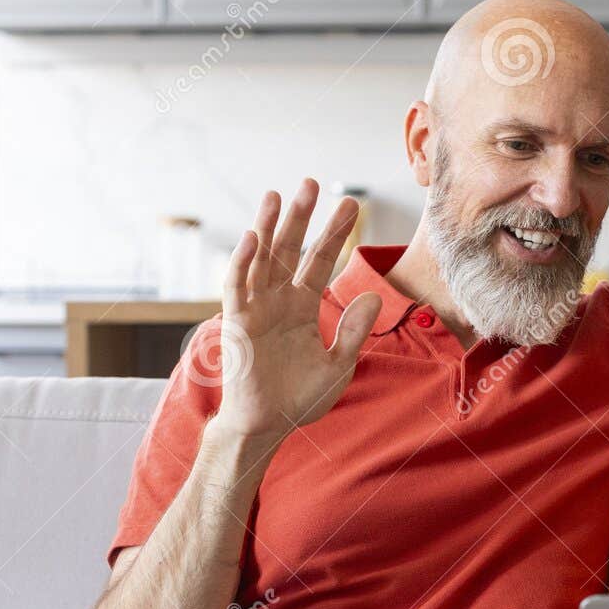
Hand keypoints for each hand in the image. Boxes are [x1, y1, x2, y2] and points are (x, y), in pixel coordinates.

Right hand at [211, 178, 381, 443]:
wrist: (269, 426)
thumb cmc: (300, 400)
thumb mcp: (338, 365)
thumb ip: (353, 331)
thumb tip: (370, 295)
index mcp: (303, 307)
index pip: (319, 261)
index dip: (333, 233)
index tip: (350, 205)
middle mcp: (278, 300)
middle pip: (291, 250)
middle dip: (302, 218)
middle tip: (313, 183)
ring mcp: (256, 308)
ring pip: (262, 259)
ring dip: (269, 228)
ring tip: (279, 195)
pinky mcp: (237, 321)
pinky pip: (238, 285)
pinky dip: (244, 261)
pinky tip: (254, 235)